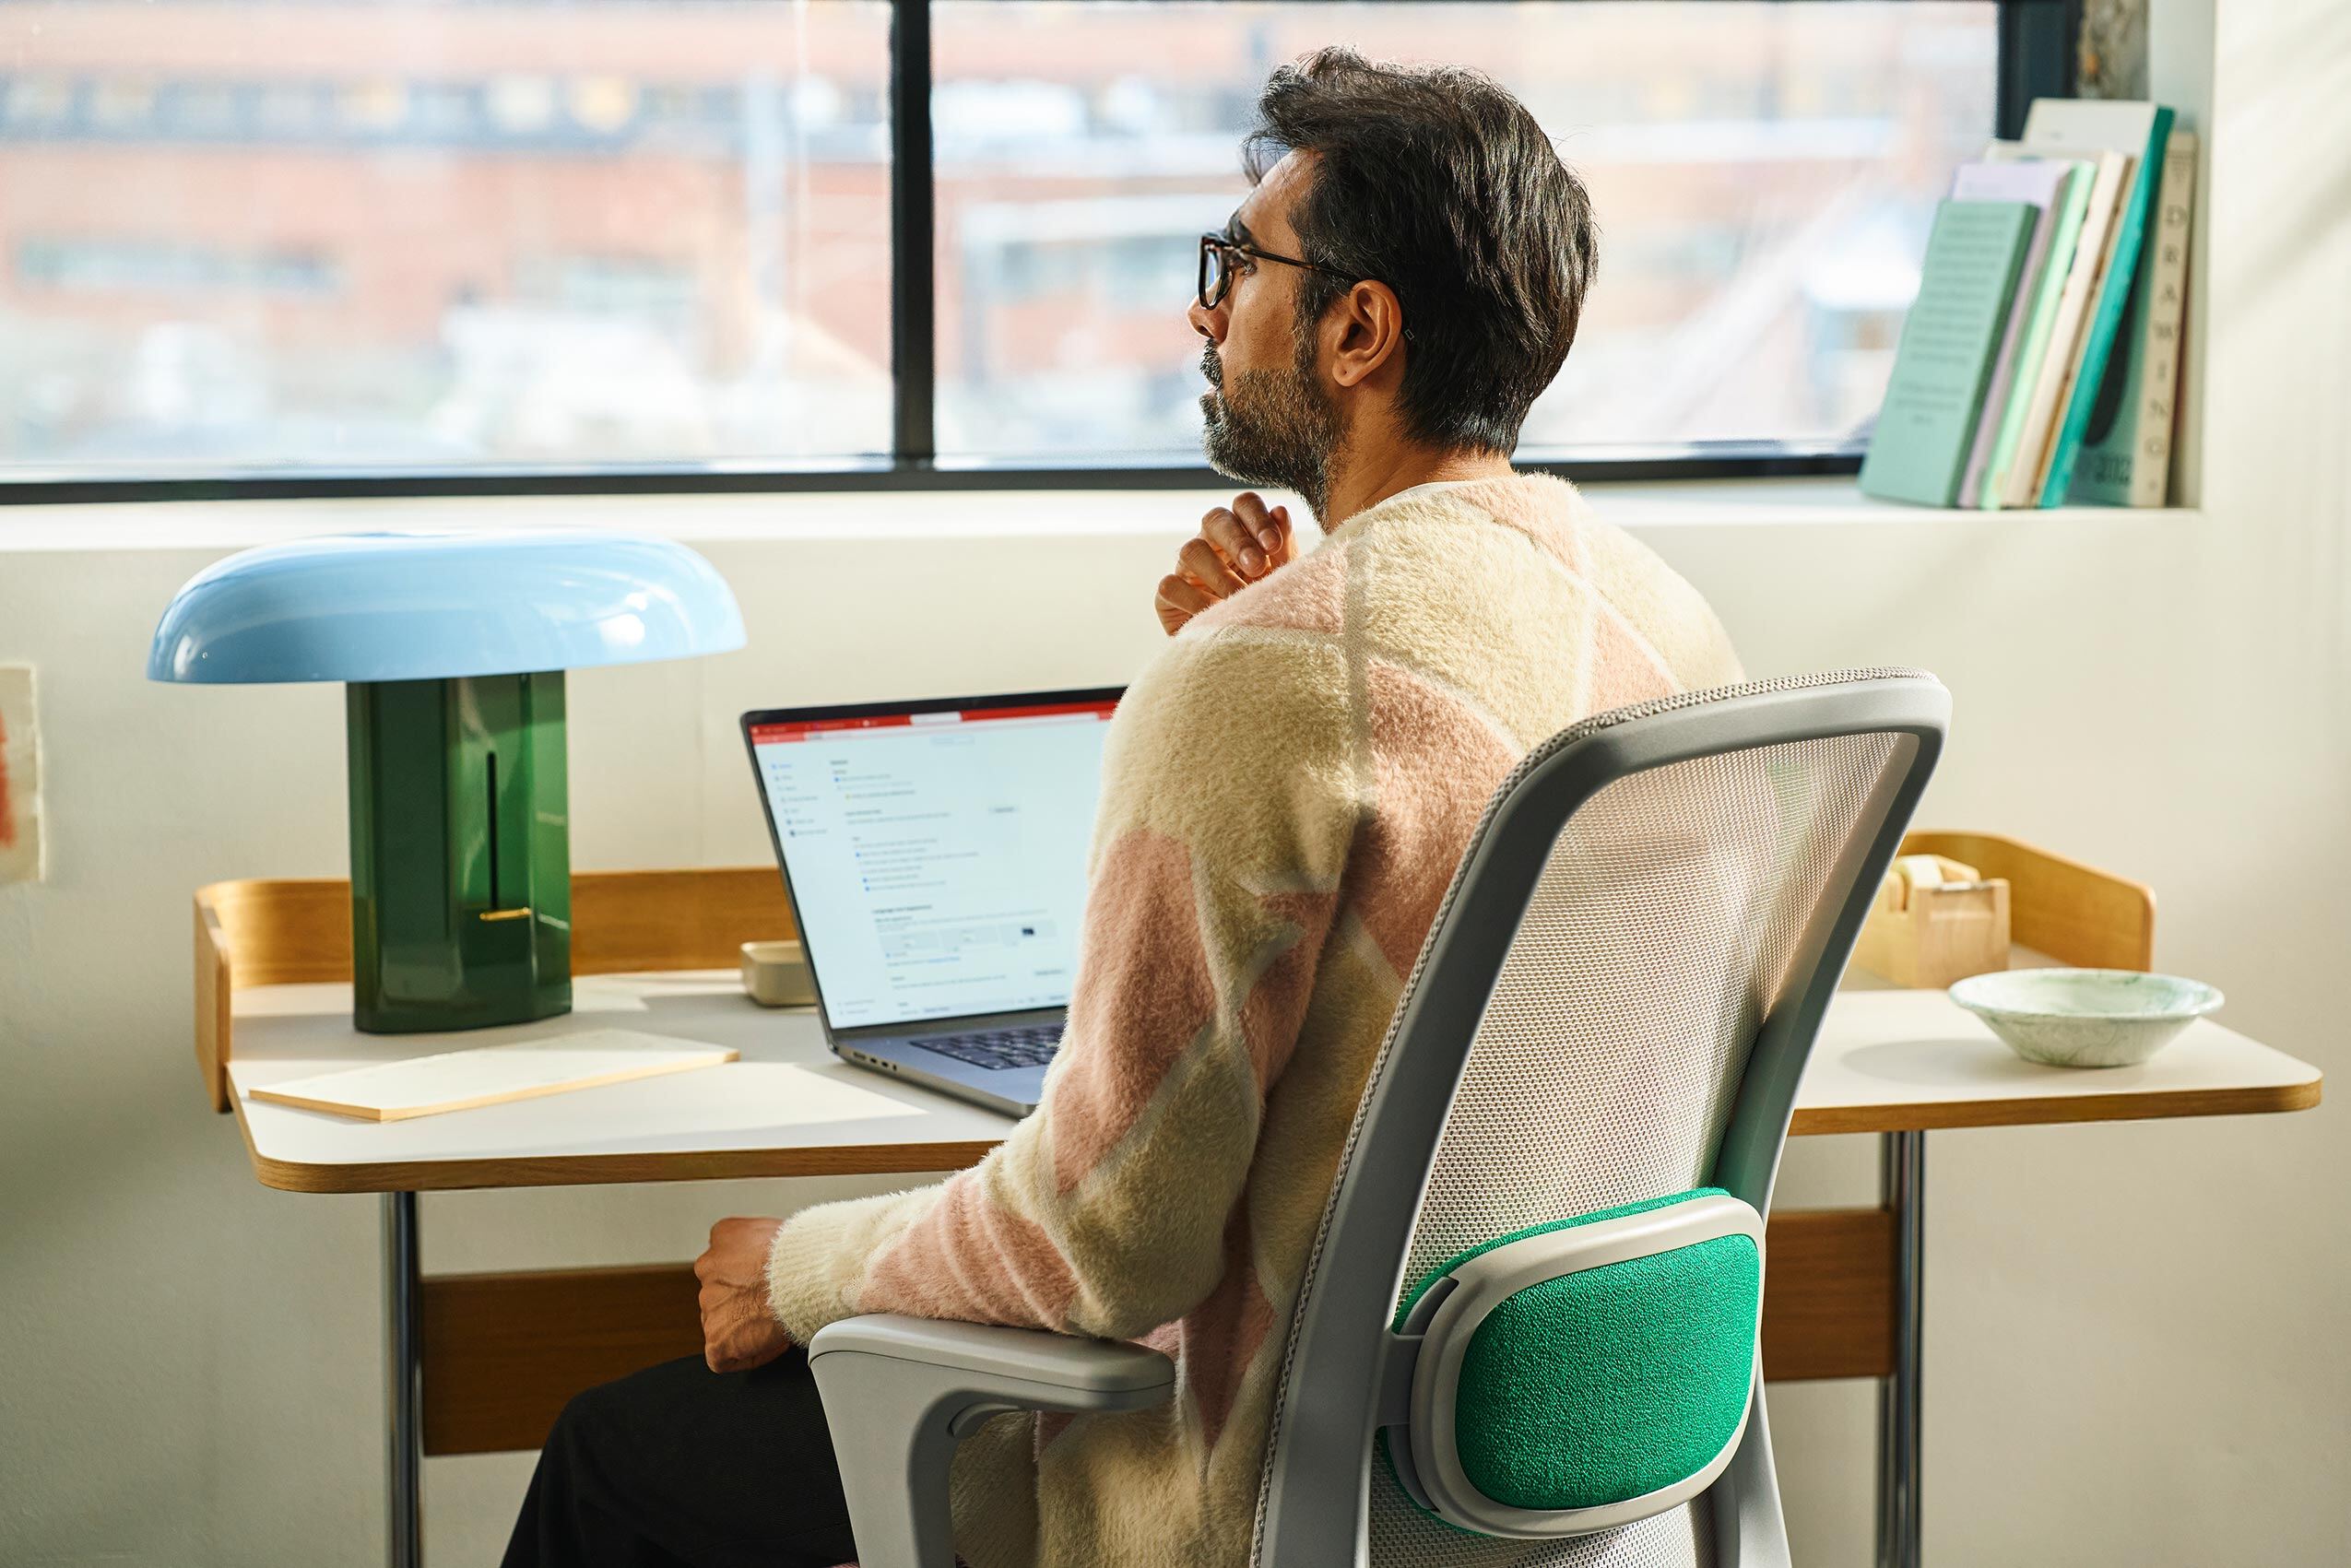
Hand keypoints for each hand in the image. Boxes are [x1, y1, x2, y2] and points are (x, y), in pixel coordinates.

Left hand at [695, 1217, 791, 1373]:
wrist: (804, 1276)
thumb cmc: (801, 1252)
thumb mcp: (778, 1227)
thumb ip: (764, 1241)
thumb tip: (779, 1256)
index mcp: (724, 1237)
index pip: (728, 1260)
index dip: (751, 1277)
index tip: (769, 1285)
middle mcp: (709, 1269)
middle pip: (722, 1293)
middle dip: (746, 1302)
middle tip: (775, 1304)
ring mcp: (710, 1305)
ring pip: (722, 1323)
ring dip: (747, 1327)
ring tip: (777, 1321)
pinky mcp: (716, 1339)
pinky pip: (726, 1356)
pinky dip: (750, 1354)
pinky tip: (772, 1341)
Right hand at [1155, 492, 1296, 635]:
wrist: (1251, 655)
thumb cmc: (1269, 610)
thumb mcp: (1284, 580)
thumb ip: (1283, 547)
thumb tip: (1280, 511)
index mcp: (1242, 532)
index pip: (1243, 505)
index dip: (1256, 518)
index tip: (1274, 545)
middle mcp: (1212, 544)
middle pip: (1214, 519)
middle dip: (1238, 540)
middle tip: (1258, 567)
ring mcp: (1187, 569)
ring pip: (1191, 550)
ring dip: (1219, 574)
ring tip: (1240, 598)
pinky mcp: (1168, 597)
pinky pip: (1170, 585)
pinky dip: (1194, 600)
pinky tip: (1215, 615)